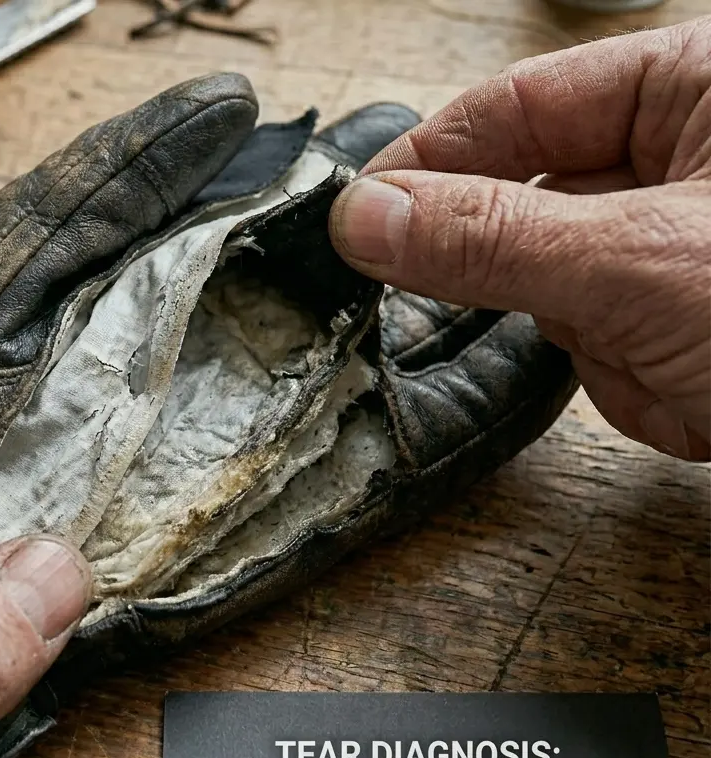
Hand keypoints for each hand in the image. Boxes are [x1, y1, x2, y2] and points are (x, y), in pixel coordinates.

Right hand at [329, 17, 710, 460]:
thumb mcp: (638, 263)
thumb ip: (488, 238)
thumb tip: (364, 218)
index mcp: (697, 87)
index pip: (515, 107)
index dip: (429, 160)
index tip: (361, 214)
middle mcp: (689, 162)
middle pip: (533, 210)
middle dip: (549, 282)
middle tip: (571, 307)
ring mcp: (685, 248)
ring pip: (564, 294)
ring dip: (606, 344)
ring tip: (688, 359)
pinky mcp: (689, 321)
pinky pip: (606, 352)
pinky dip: (642, 385)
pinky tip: (703, 391)